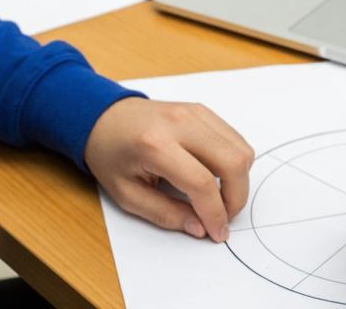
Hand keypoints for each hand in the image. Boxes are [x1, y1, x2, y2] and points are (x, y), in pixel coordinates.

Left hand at [84, 97, 254, 242]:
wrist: (104, 118)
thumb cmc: (111, 155)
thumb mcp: (127, 194)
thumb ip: (165, 214)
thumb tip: (200, 228)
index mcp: (155, 145)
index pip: (202, 183)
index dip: (215, 214)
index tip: (218, 233)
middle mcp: (180, 123)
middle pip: (233, 162)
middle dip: (236, 197)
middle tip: (223, 216)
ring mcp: (195, 113)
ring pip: (241, 149)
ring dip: (238, 180)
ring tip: (218, 197)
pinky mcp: (203, 111)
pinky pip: (234, 139)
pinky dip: (234, 162)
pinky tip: (215, 176)